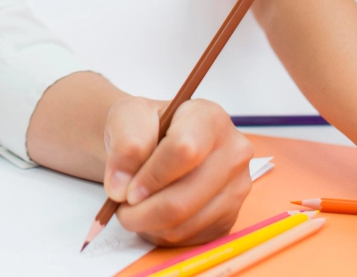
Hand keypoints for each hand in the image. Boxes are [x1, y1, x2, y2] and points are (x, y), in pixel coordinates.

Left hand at [103, 97, 252, 246]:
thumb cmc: (146, 128)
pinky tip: (152, 214)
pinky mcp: (228, 219)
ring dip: (148, 224)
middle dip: (143, 209)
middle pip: (184, 197)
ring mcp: (235, 189)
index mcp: (210, 118)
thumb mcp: (127, 117)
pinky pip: (189, 238)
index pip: (185, 150)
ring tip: (133, 208)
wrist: (155, 145)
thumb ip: (125, 144)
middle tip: (122, 205)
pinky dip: (161, 233)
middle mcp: (232, 153)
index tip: (125, 188)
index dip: (151, 175)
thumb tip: (121, 186)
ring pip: (184, 224)